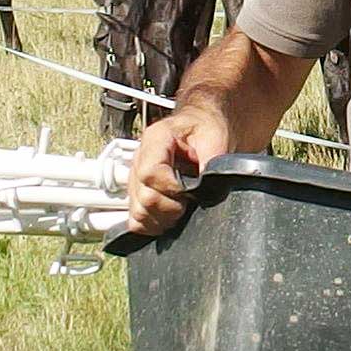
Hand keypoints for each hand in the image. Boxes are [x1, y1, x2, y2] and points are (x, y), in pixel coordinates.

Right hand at [121, 105, 238, 236]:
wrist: (203, 125)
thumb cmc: (207, 128)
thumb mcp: (215, 137)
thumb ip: (211, 162)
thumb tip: (208, 188)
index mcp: (155, 139)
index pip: (150, 173)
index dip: (171, 189)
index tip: (190, 193)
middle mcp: (140, 158)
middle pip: (144, 198)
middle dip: (171, 208)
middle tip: (190, 203)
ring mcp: (135, 177)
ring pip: (138, 213)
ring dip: (162, 219)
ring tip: (181, 210)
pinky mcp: (137, 192)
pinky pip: (135, 220)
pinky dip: (153, 224)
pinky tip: (169, 216)